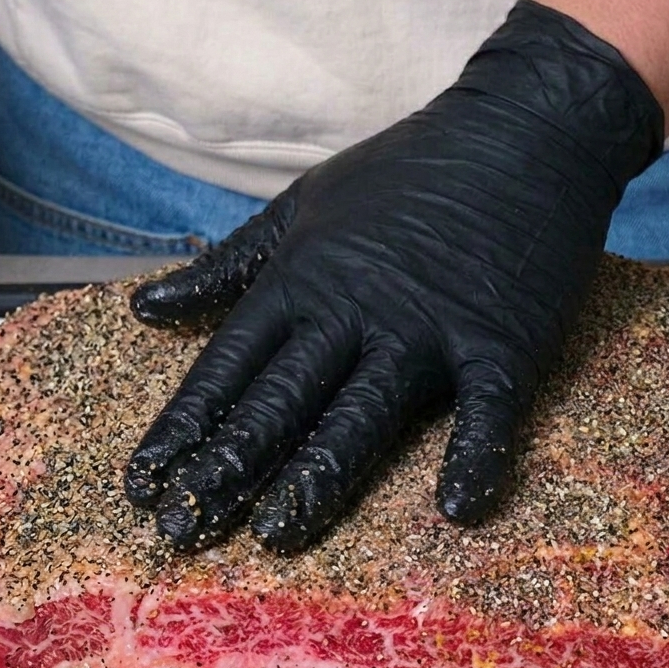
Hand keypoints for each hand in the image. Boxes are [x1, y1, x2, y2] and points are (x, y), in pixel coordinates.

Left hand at [124, 0, 662, 551]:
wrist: (523, 132)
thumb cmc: (409, 171)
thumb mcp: (304, 203)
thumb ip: (229, 263)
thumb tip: (147, 308)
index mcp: (306, 276)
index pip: (229, 364)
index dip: (184, 425)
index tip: (145, 481)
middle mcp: (358, 309)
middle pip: (281, 400)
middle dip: (227, 467)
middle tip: (181, 529)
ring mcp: (431, 328)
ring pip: (363, 415)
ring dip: (317, 479)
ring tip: (276, 536)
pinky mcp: (502, 342)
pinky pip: (486, 410)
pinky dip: (475, 456)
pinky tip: (457, 508)